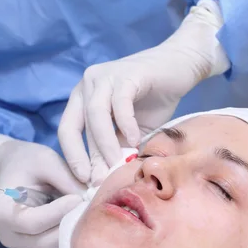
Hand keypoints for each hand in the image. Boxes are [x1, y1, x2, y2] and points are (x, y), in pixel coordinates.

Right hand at [0, 140, 85, 247]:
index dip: (59, 212)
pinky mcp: (36, 247)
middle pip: (46, 241)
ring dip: (74, 230)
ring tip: (87, 209)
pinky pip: (58, 246)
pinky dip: (72, 233)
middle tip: (90, 205)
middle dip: (70, 223)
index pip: (33, 222)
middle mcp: (9, 235)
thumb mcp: (46, 160)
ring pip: (55, 247)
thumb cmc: (27, 162)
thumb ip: (67, 178)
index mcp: (2, 212)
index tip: (79, 198)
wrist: (13, 170)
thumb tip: (91, 197)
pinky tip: (81, 216)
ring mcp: (22, 245)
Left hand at [58, 0, 228, 184]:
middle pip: (77, 126)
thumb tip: (102, 177)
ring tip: (118, 164)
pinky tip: (136, 141)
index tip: (84, 180)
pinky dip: (126, 126)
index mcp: (82, 98)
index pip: (67, 130)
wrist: (180, 67)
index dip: (73, 157)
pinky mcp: (126, 74)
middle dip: (91, 157)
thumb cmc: (153, 100)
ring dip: (105, 145)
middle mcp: (88, 84)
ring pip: (95, 116)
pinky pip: (120, 104)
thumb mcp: (130, 132)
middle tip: (102, 181)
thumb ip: (116, 148)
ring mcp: (104, 77)